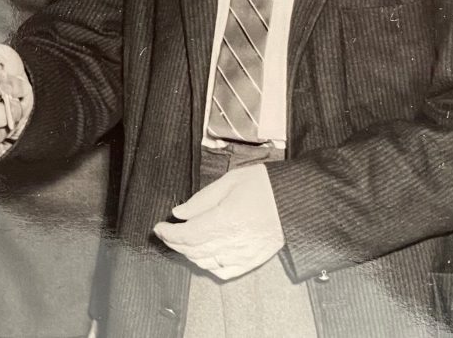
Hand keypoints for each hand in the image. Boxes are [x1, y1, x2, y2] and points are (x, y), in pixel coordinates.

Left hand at [152, 164, 284, 279]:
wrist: (294, 200)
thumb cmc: (262, 186)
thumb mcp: (228, 182)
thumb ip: (201, 200)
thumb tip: (179, 213)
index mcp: (226, 220)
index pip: (188, 235)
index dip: (169, 234)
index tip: (158, 227)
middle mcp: (234, 242)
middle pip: (193, 250)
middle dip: (174, 243)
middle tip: (165, 233)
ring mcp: (244, 255)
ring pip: (206, 263)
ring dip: (188, 254)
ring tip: (181, 242)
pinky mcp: (253, 261)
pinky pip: (224, 272)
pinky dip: (208, 266)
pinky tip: (203, 256)